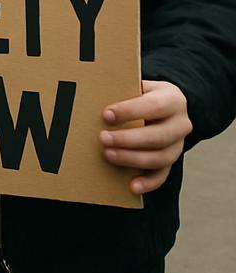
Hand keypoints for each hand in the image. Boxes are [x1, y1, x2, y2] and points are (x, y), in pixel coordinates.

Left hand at [101, 80, 191, 194]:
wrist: (166, 105)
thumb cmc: (142, 94)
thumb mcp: (137, 85)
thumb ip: (122, 89)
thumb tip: (90, 93)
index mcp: (173, 100)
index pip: (154, 106)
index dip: (130, 111)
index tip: (106, 114)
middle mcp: (181, 123)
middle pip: (158, 136)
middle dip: (128, 139)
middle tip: (103, 138)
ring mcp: (179, 144)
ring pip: (161, 157)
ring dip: (133, 159)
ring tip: (108, 155)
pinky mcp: (172, 160)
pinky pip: (163, 174)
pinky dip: (148, 182)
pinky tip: (132, 186)